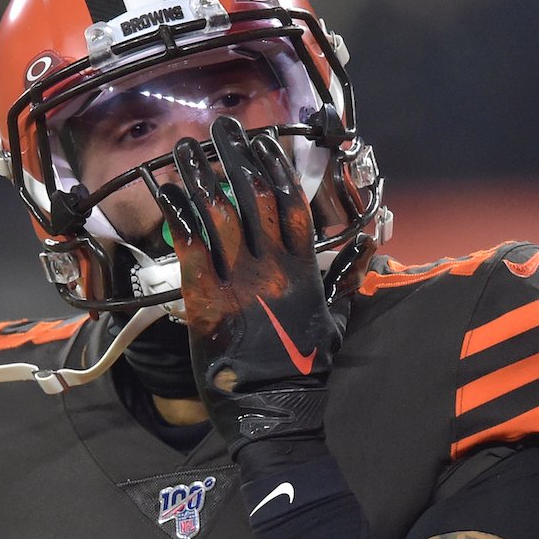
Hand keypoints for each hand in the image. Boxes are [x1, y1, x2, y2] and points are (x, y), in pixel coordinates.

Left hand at [156, 117, 373, 454]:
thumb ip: (348, 278)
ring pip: (219, 216)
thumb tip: (372, 246)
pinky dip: (178, 217)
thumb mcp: (337, 318)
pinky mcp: (208, 302)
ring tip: (185, 149)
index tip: (263, 142)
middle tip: (222, 129)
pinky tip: (167, 192)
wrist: (278, 409)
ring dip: (200, 177)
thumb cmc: (307, 367)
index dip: (275, 168)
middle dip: (236, 158)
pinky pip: (190, 249)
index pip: (290, 204)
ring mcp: (239, 283)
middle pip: (252, 198)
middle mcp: (272, 268)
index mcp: (303, 269)